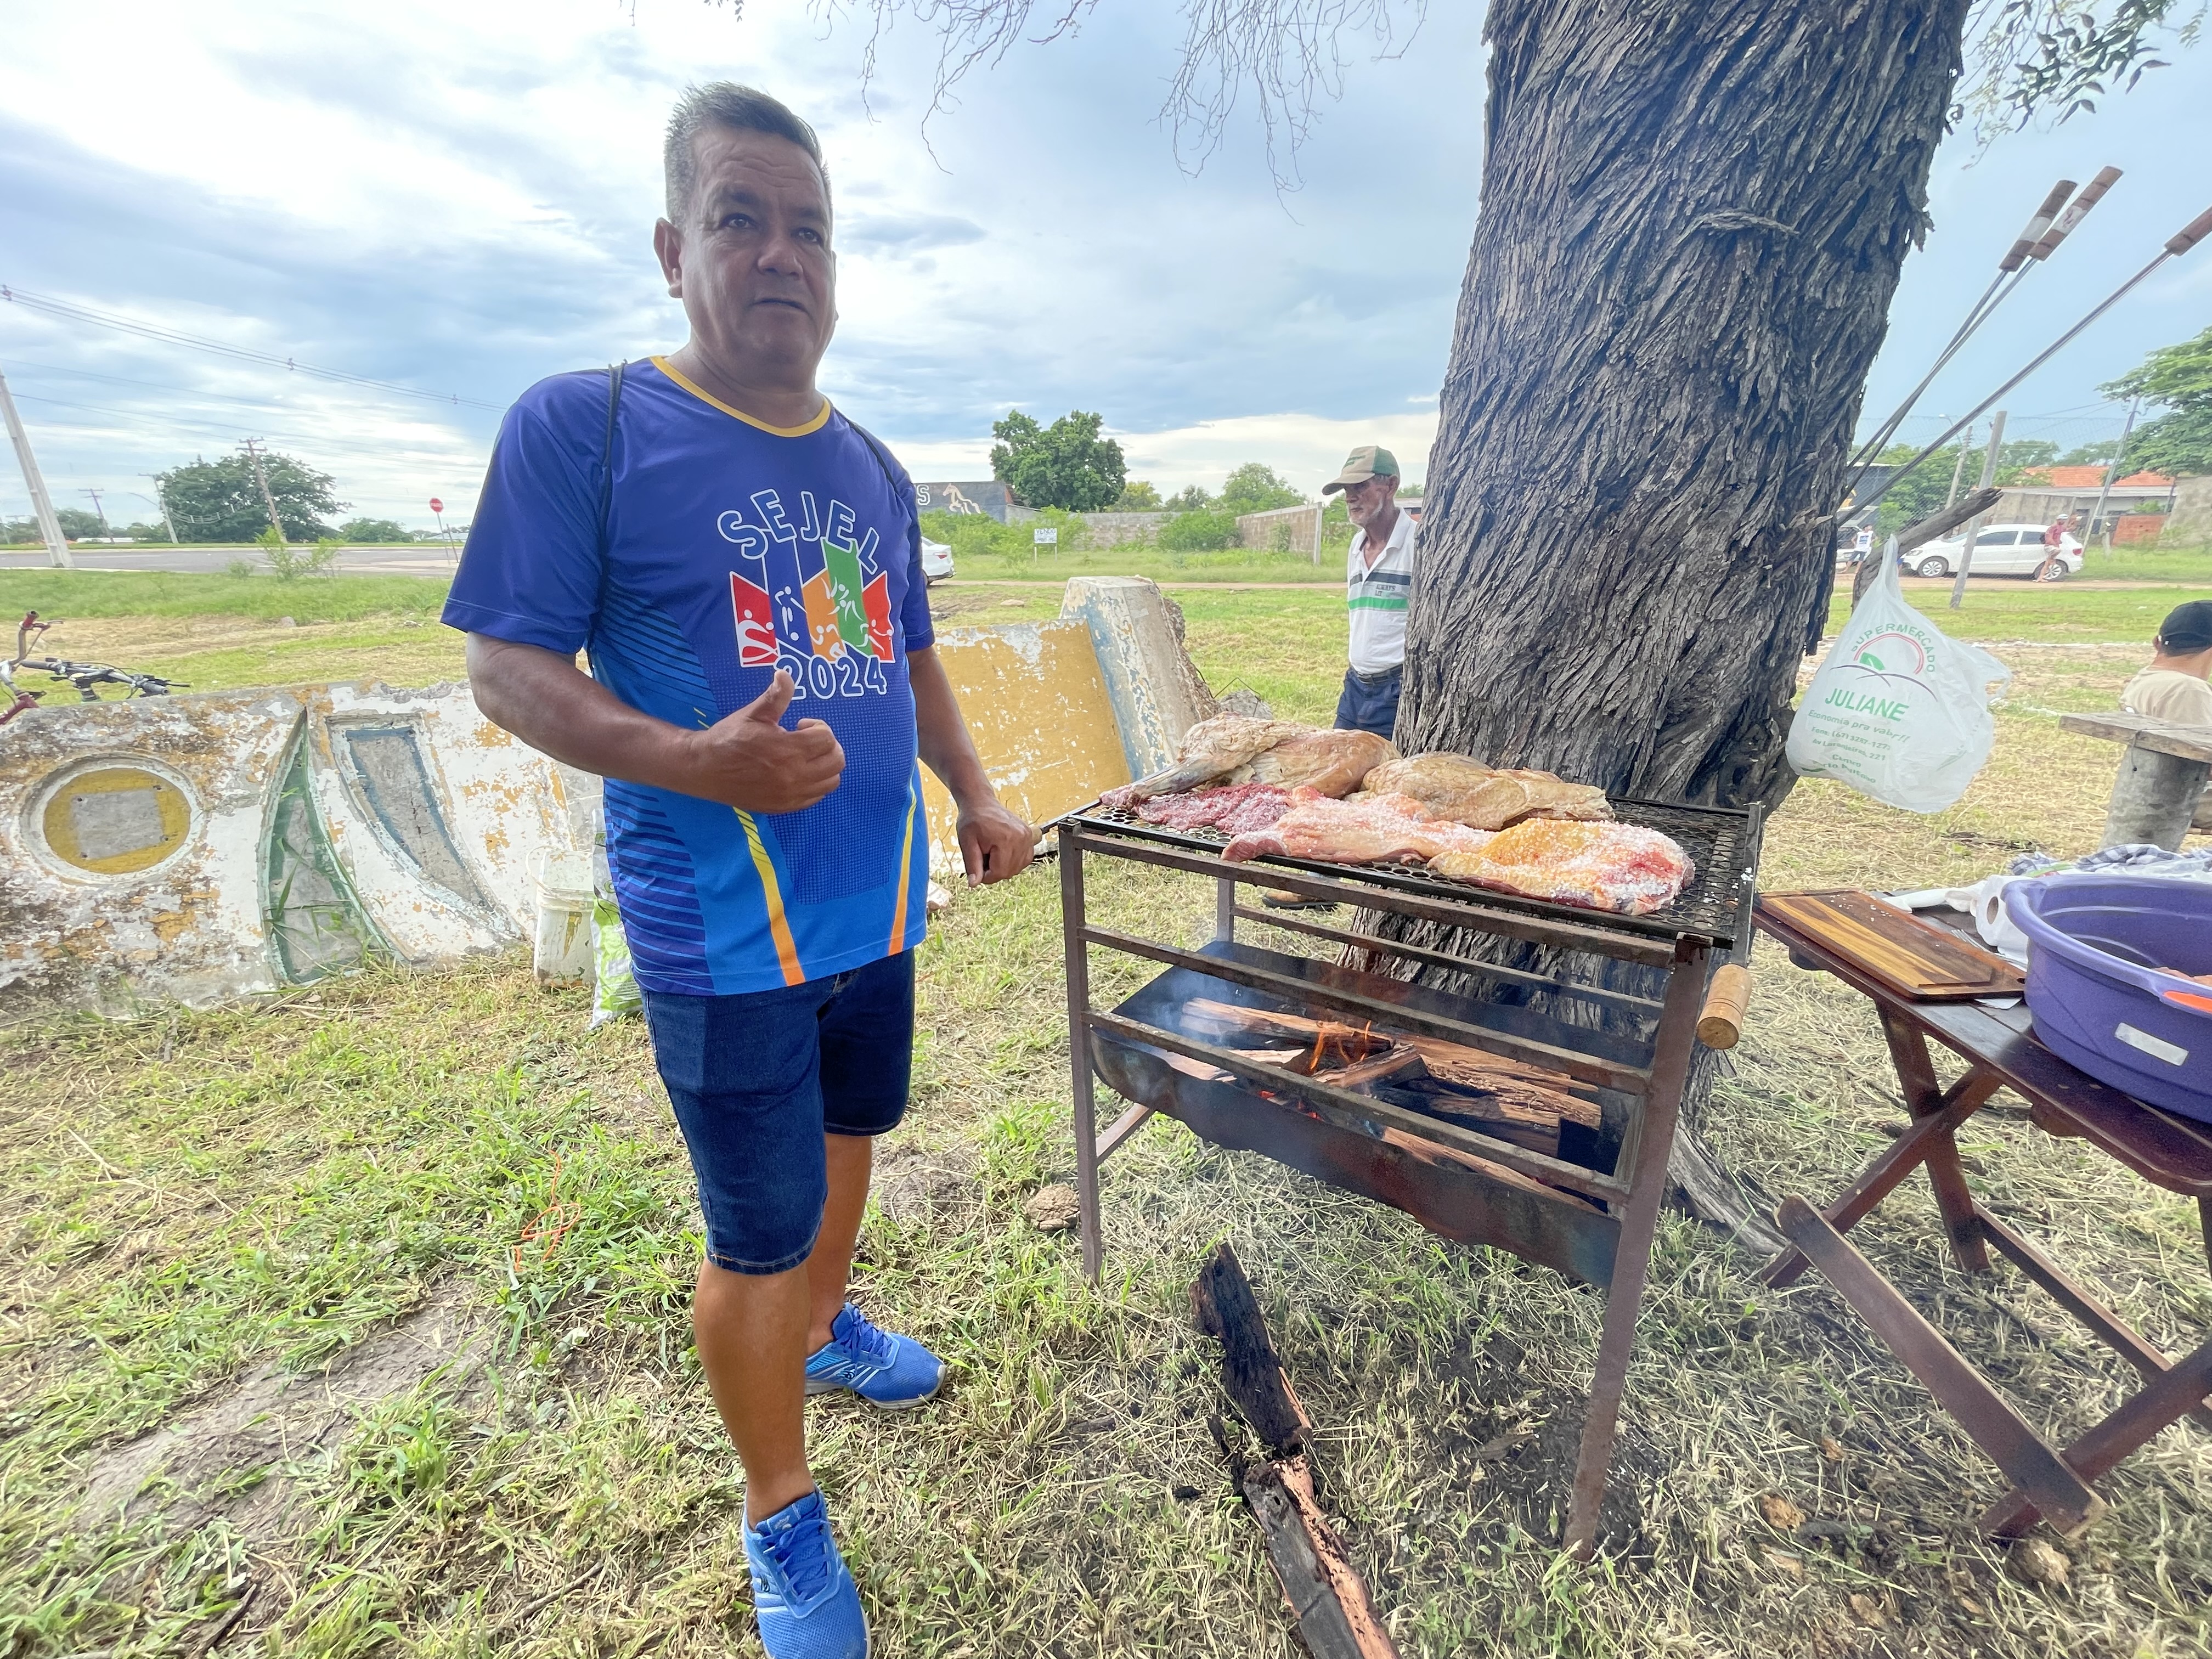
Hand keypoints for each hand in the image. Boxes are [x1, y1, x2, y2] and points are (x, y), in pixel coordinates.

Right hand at [674, 671, 843, 812]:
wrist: (704, 768)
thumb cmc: (729, 738)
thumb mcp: (753, 713)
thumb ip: (775, 696)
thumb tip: (785, 674)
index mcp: (788, 749)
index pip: (827, 739)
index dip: (819, 727)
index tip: (801, 724)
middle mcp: (794, 776)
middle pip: (836, 761)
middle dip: (828, 745)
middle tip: (810, 739)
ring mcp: (791, 795)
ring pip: (831, 782)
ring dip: (825, 765)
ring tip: (807, 756)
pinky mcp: (784, 806)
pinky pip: (816, 797)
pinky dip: (816, 784)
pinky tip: (800, 772)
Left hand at [956, 795, 1035, 886]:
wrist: (981, 803)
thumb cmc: (972, 821)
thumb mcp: (967, 843)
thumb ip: (972, 865)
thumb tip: (974, 884)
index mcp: (1005, 839)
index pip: (1000, 872)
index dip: (986, 876)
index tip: (978, 869)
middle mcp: (1020, 837)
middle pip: (1010, 872)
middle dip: (995, 871)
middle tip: (983, 857)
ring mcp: (1027, 836)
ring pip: (1018, 867)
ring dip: (1004, 866)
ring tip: (992, 852)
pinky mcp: (1029, 835)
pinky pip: (1025, 859)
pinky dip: (1013, 861)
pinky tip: (1002, 852)